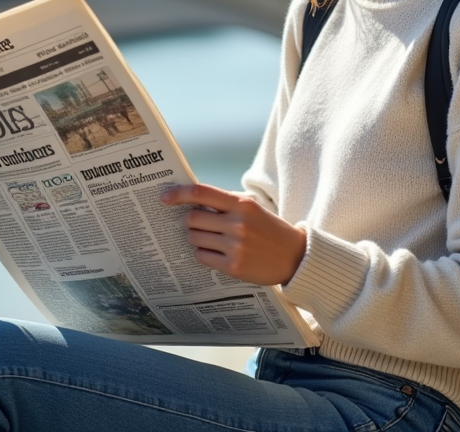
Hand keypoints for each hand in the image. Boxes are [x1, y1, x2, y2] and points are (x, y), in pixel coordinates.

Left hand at [160, 184, 305, 285]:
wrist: (295, 257)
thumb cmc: (269, 229)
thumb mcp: (252, 208)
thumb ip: (225, 203)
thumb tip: (191, 200)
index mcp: (241, 204)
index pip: (201, 193)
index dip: (179, 193)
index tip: (164, 197)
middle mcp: (237, 223)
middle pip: (192, 218)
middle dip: (191, 221)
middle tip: (200, 224)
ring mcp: (235, 246)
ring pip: (194, 238)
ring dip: (197, 238)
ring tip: (213, 239)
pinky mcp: (233, 266)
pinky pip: (202, 256)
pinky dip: (204, 254)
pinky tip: (218, 253)